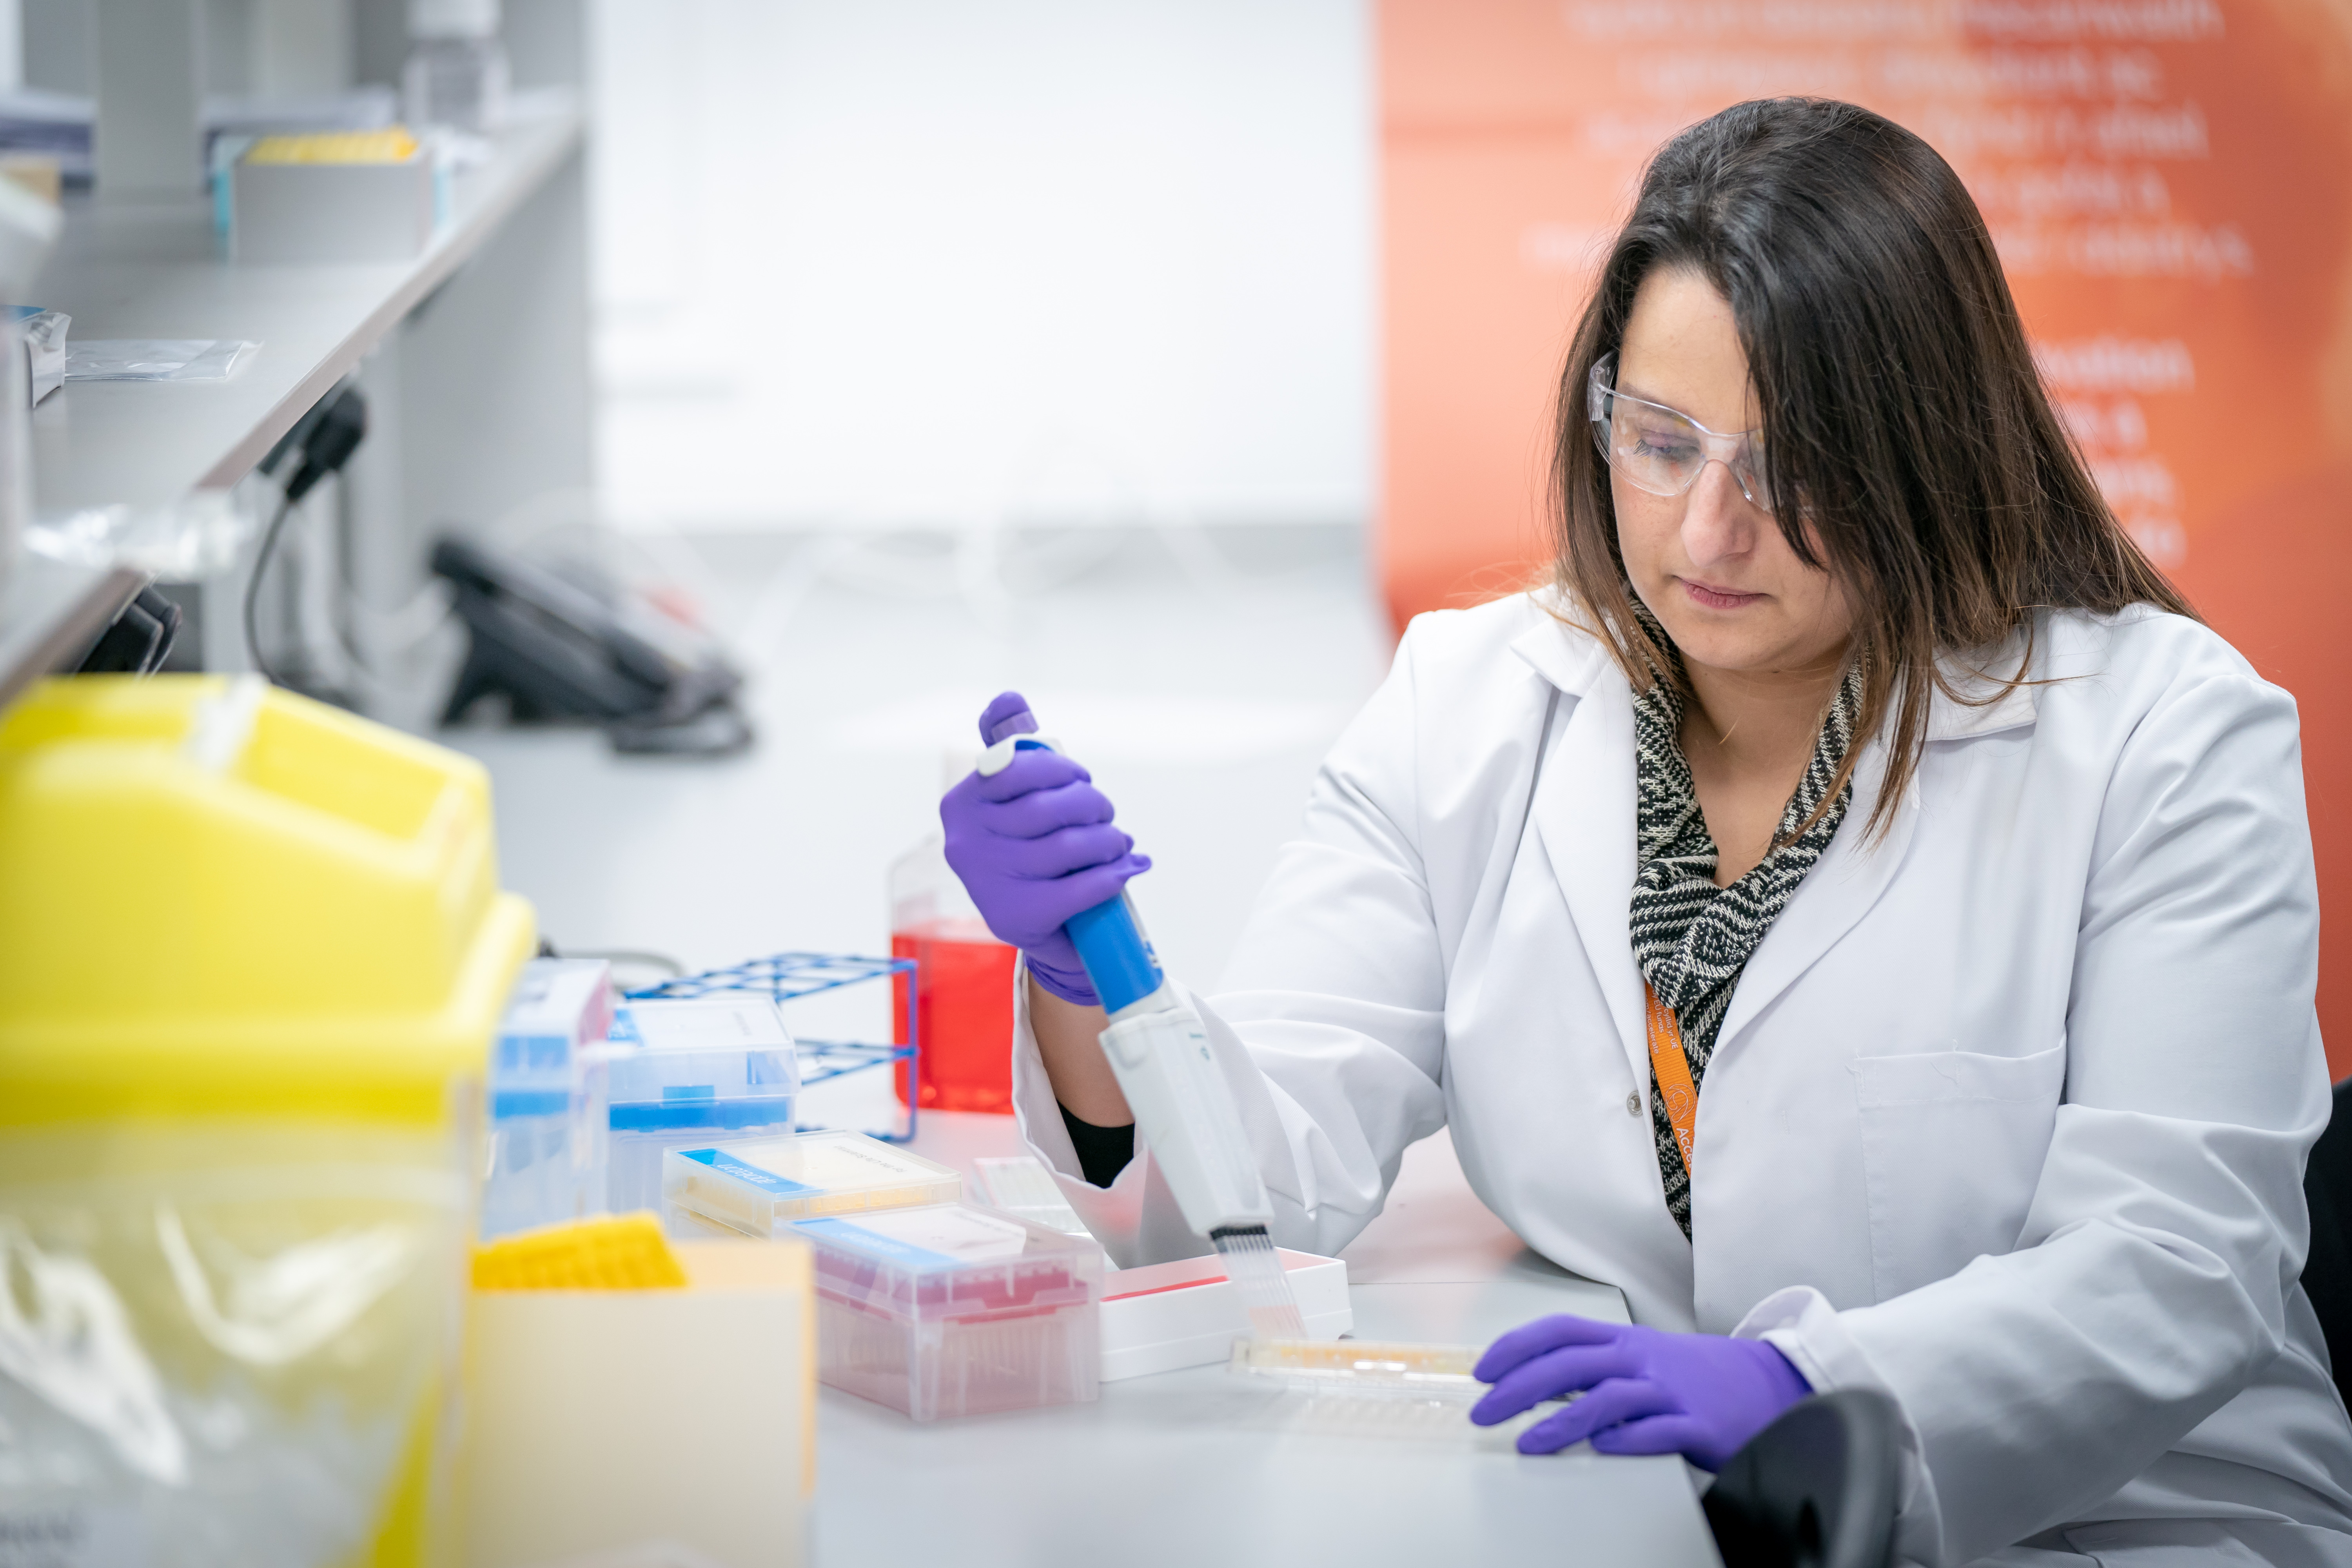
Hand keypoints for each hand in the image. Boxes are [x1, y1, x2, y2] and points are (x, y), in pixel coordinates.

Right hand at [942, 691, 1149, 1005]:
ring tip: (1120, 843)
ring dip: (1110, 841)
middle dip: (1092, 805)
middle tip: (1107, 814)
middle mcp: (966, 844)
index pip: (1018, 769)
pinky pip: (1081, 886)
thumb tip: (1007, 696)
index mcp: (961, 805)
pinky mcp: (1018, 918)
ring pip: (1069, 846)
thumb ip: (1011, 749)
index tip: (1080, 778)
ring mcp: (988, 883)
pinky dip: (1114, 874)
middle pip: (1049, 807)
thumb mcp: (1013, 801)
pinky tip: (1127, 868)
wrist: (1038, 931)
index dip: (1061, 769)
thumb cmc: (1028, 850)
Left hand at [1470, 1314, 1809, 1470]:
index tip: (1483, 1371)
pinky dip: (1625, 1440)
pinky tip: (1601, 1449)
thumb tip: (1531, 1383)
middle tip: (1484, 1412)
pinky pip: (1655, 1432)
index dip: (1516, 1347)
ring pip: (1606, 1399)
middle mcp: (1642, 1358)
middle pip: (1569, 1365)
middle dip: (1518, 1388)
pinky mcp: (1697, 1424)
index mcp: (1623, 1339)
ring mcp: (1670, 1390)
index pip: (1559, 1331)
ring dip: (1561, 1423)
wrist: (1766, 1381)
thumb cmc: (1692, 1372)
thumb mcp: (1640, 1357)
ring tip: (1527, 1444)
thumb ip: (1592, 1364)